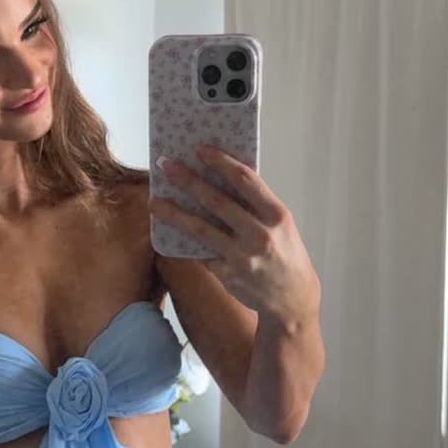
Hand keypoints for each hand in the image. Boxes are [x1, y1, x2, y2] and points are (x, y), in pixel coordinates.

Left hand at [150, 145, 320, 326]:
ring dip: (174, 213)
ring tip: (154, 201)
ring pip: (201, 229)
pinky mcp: (228, 275)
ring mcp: (242, 257)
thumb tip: (224, 172)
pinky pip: (201, 252)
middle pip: (217, 202)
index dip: (221, 163)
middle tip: (166, 165)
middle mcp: (260, 235)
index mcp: (277, 215)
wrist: (292, 297)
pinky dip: (185, 241)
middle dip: (189, 181)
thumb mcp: (280, 223)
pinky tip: (169, 230)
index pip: (246, 181)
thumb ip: (256, 202)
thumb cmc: (285, 251)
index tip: (200, 149)